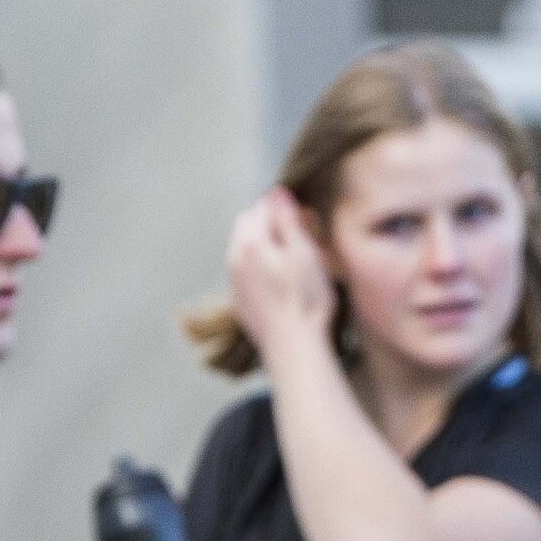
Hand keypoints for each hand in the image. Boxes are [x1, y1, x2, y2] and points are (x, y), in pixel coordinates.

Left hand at [225, 189, 338, 361]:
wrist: (293, 347)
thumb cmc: (305, 300)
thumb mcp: (305, 253)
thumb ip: (288, 220)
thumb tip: (277, 192)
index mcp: (251, 243)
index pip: (262, 208)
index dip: (286, 209)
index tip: (307, 221)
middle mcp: (235, 258)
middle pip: (247, 224)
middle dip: (270, 223)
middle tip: (300, 237)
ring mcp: (234, 280)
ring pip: (245, 247)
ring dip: (264, 244)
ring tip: (292, 260)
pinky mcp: (239, 300)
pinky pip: (245, 270)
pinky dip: (260, 266)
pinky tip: (281, 281)